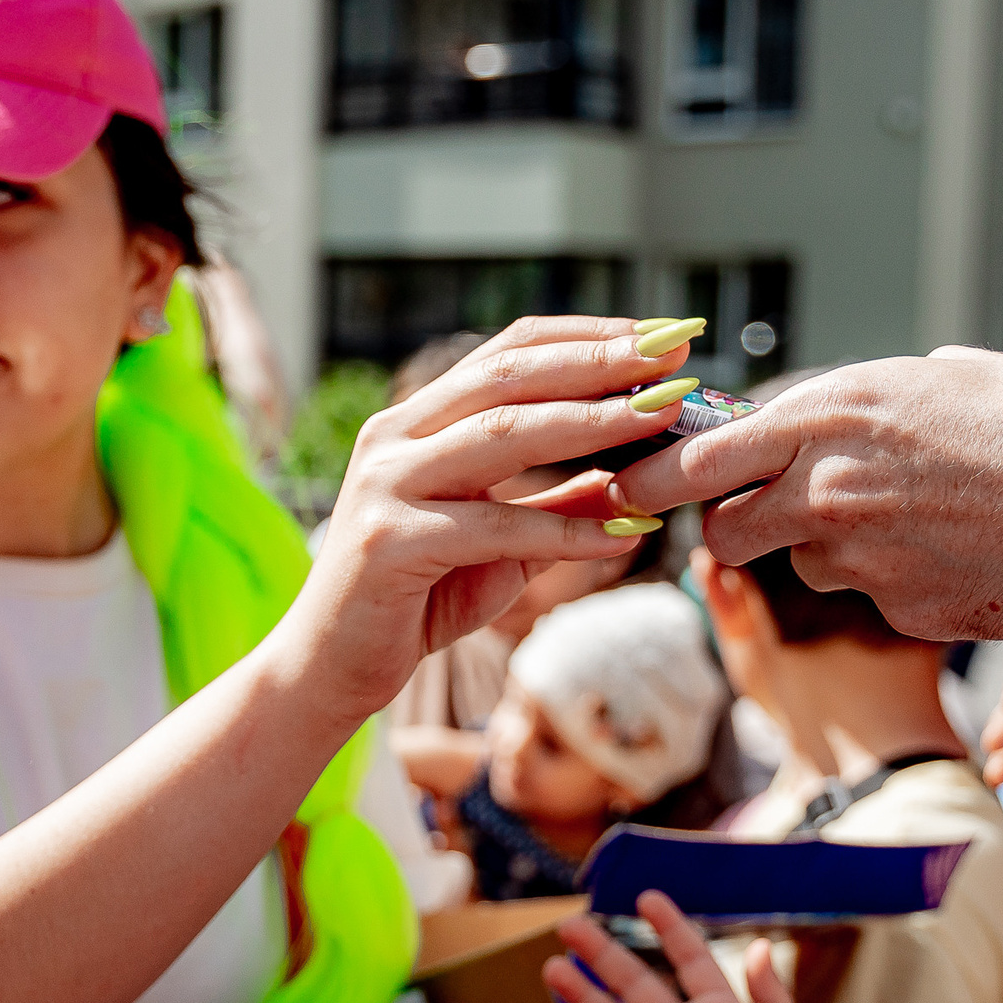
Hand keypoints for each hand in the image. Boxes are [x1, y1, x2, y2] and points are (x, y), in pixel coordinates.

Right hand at [286, 317, 693, 724]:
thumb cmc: (413, 599)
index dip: (587, 337)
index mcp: (417, 421)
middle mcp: (395, 437)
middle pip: (509, 377)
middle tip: (673, 354)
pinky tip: (625, 533)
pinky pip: (496, 527)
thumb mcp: (499, 543)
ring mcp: (387, 484)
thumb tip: (634, 474)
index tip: (661, 336)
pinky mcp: (390, 542)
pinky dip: (566, 531)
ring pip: (504, 434)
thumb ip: (555, 502)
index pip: (509, 352)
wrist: (328, 666)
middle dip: (599, 361)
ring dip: (592, 422)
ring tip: (662, 415)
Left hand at [606, 345, 1002, 639]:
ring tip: (921, 515)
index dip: (651, 477)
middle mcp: (825, 490)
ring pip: (807, 564)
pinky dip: (900, 579)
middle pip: (725, 531)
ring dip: (834, 549)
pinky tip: (960, 550)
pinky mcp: (897, 612)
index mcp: (825, 417)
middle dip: (735, 528)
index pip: (693, 458)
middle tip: (768, 516)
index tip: (627, 485)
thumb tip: (823, 407)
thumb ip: (861, 403)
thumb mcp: (934, 379)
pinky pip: (874, 596)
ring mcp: (859, 560)